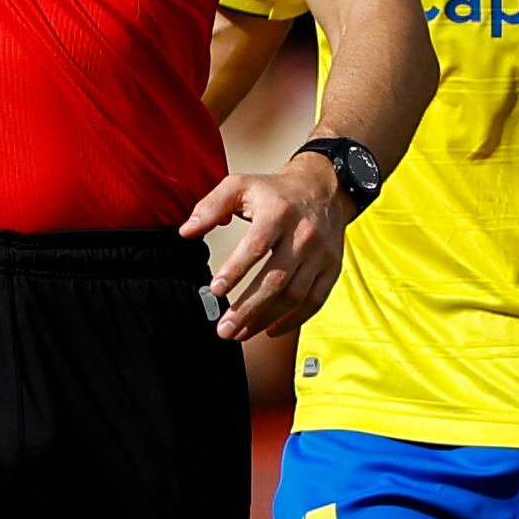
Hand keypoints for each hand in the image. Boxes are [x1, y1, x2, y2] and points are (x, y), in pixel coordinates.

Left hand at [181, 155, 352, 340]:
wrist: (323, 189)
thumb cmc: (275, 192)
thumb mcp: (240, 185)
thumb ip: (210, 207)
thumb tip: (186, 231)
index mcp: (278, 212)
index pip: (256, 245)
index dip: (235, 270)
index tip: (215, 290)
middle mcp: (303, 235)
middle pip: (276, 279)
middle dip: (248, 308)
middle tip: (225, 328)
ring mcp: (320, 255)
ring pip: (294, 295)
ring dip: (266, 319)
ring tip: (240, 333)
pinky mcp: (331, 269)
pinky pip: (314, 301)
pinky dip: (293, 320)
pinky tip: (271, 329)